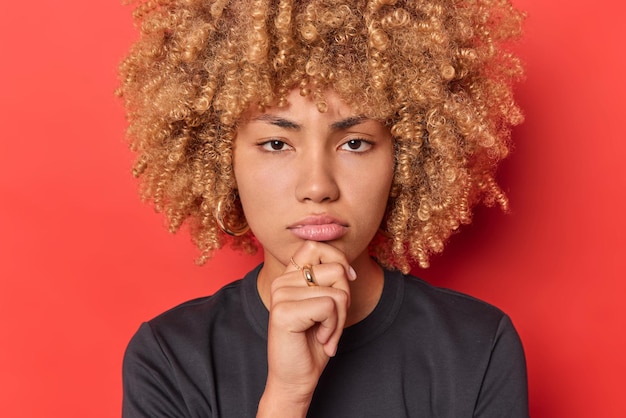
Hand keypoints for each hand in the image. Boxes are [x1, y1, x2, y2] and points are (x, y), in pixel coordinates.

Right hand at [257, 241, 355, 416]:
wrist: (296, 379)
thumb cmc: (312, 343)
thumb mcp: (326, 305)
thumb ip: (330, 281)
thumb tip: (347, 268)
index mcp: (289, 276)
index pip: (315, 245)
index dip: (338, 260)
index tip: (346, 282)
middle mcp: (281, 281)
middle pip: (336, 269)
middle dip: (345, 299)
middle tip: (332, 322)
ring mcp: (280, 295)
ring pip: (337, 291)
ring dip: (340, 319)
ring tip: (325, 333)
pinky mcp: (284, 311)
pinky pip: (330, 306)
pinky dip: (333, 326)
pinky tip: (320, 338)